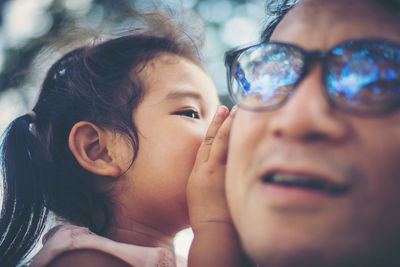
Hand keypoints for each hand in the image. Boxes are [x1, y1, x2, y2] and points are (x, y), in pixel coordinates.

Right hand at [187, 105, 236, 230]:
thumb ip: (209, 182)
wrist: (214, 232)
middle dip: (220, 122)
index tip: (220, 115)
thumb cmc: (209, 219)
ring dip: (230, 125)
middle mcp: (205, 169)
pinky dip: (235, 137)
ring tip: (239, 111)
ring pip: (221, 141)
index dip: (211, 129)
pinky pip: (231, 151)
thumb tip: (219, 174)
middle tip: (229, 107)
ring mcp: (216, 171)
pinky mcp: (226, 176)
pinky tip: (244, 128)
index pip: (204, 145)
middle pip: (211, 139)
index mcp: (198, 173)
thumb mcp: (201, 197)